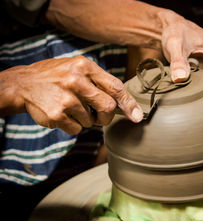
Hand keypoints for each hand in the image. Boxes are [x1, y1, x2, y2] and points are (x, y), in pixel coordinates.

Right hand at [0, 56, 142, 133]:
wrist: (22, 84)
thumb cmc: (56, 77)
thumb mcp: (77, 69)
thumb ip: (99, 82)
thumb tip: (125, 104)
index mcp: (85, 66)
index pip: (115, 86)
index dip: (129, 103)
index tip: (137, 116)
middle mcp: (76, 80)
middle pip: (107, 107)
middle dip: (106, 116)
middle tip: (98, 116)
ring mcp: (65, 98)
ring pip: (91, 120)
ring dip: (85, 120)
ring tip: (70, 108)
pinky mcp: (56, 114)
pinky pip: (77, 129)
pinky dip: (73, 126)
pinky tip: (62, 114)